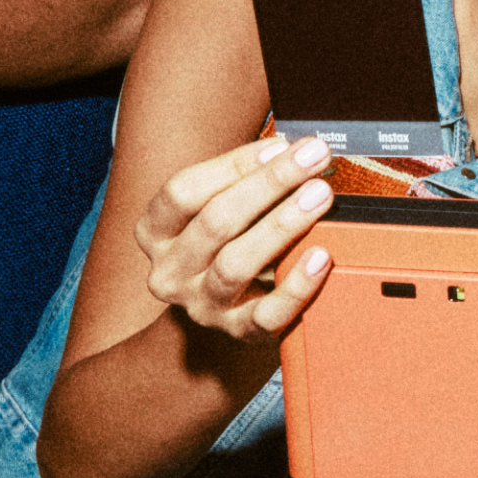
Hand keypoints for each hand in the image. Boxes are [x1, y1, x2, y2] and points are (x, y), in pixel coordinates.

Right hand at [134, 135, 335, 341]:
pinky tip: (321, 257)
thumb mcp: (220, 211)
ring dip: (282, 224)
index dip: (232, 165)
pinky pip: (268, 313)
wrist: (226, 312)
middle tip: (313, 158)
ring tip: (320, 195)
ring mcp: (202, 305)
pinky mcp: (239, 332)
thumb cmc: (229, 244)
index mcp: (156, 232)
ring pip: (235, 264)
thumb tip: (294, 149)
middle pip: (215, 222)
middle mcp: (171, 271)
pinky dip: (297, 284)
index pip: (183, 192)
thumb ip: (246, 182)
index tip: (280, 145)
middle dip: (270, 184)